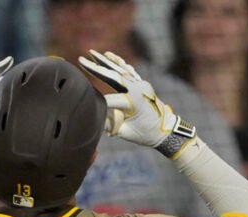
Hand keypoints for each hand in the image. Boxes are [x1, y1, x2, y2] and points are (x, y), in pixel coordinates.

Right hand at [77, 50, 195, 151]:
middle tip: (80, 59)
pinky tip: (109, 55)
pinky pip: (128, 71)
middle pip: (113, 76)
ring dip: (105, 61)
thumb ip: (112, 123)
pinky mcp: (142, 84)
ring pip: (120, 70)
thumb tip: (99, 113)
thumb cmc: (146, 134)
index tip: (85, 103)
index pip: (110, 100)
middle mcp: (138, 90)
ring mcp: (141, 85)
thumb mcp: (127, 133)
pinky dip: (118, 62)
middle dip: (95, 68)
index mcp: (134, 102)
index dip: (98, 103)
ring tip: (92, 52)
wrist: (167, 131)